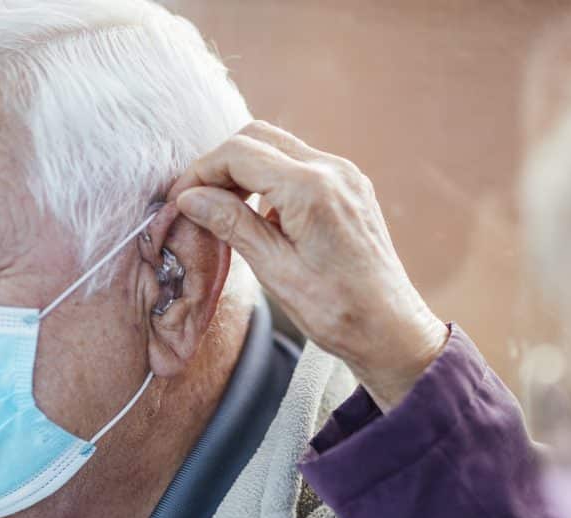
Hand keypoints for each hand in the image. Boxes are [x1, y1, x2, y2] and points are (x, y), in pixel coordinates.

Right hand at [168, 121, 448, 410]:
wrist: (391, 328)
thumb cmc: (337, 310)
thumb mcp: (275, 271)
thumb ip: (233, 225)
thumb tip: (191, 198)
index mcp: (311, 189)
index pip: (239, 153)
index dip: (201, 172)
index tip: (180, 200)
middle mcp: (332, 170)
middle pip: (257, 137)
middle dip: (220, 164)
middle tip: (197, 201)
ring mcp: (345, 175)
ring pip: (278, 146)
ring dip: (244, 169)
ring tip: (222, 209)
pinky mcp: (350, 187)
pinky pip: (300, 164)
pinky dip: (270, 178)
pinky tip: (259, 215)